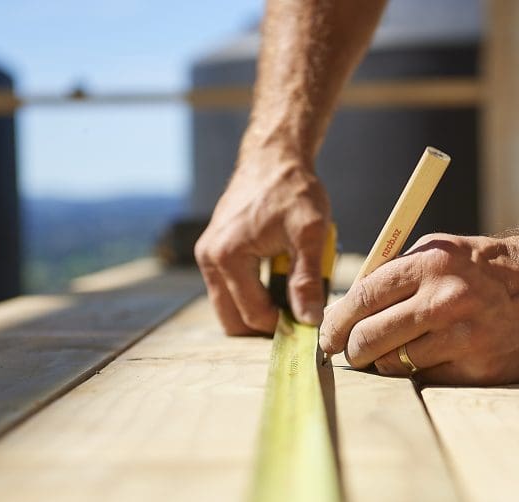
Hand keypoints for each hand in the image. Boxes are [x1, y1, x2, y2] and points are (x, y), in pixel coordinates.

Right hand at [195, 149, 330, 334]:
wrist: (274, 158)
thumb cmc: (293, 190)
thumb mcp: (310, 234)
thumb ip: (307, 279)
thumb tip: (309, 320)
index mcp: (227, 256)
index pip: (253, 314)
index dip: (284, 325)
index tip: (310, 325)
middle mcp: (208, 258)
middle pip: (232, 320)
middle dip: (266, 325)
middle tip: (298, 316)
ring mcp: (207, 255)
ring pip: (230, 306)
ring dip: (260, 308)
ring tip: (292, 291)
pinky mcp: (214, 251)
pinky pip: (230, 288)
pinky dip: (254, 293)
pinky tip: (281, 278)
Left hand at [319, 230, 518, 384]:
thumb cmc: (493, 268)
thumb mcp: (444, 251)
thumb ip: (398, 274)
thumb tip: (349, 308)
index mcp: (430, 265)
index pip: (361, 298)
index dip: (336, 322)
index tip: (328, 335)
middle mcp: (444, 301)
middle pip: (369, 338)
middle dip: (353, 351)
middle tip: (353, 354)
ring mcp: (463, 339)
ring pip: (394, 365)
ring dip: (387, 365)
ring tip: (396, 355)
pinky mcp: (480, 370)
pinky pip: (427, 381)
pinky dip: (420, 375)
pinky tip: (432, 361)